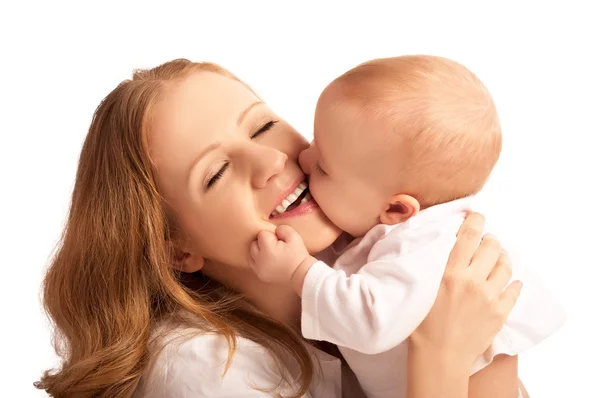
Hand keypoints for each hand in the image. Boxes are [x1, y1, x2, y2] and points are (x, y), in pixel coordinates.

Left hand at [249, 225, 312, 283]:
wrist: (302, 274)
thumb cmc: (298, 255)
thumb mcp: (294, 236)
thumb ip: (282, 229)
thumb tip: (274, 231)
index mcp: (268, 250)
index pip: (262, 234)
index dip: (271, 236)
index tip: (280, 241)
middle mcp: (260, 260)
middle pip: (253, 244)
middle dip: (263, 243)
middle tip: (275, 246)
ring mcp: (259, 269)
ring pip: (251, 253)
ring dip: (259, 251)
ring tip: (271, 253)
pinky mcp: (260, 275)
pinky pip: (253, 263)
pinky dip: (258, 260)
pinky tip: (268, 260)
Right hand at [410, 212, 521, 366]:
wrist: (439, 356)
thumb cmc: (422, 325)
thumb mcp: (423, 288)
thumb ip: (436, 267)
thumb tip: (446, 247)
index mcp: (450, 272)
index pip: (468, 236)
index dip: (475, 221)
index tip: (478, 215)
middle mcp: (472, 281)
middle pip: (492, 247)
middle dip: (490, 240)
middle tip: (486, 242)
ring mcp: (489, 297)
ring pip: (506, 266)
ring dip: (502, 258)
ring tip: (498, 260)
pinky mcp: (500, 313)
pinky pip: (514, 290)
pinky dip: (513, 283)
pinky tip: (509, 282)